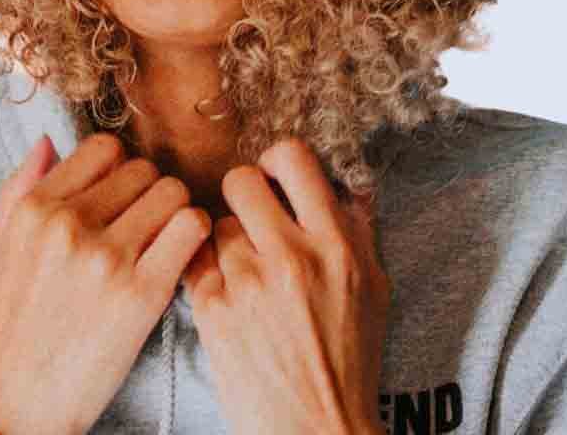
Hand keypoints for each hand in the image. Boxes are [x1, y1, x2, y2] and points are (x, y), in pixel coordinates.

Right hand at [0, 131, 211, 434]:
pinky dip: (195, 236)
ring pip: (173, 192)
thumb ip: (16, 191)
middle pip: (143, 169)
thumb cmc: (3, 331)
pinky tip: (180, 257)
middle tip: (143, 225)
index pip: (103, 148)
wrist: (15, 407)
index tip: (119, 195)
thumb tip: (47, 141)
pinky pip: (191, 229)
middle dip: (148, 193)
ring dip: (174, 212)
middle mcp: (70, 225)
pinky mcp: (141, 294)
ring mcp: (106, 258)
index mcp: (34, 210)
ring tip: (163, 241)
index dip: (118, 168)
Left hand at [180, 137, 390, 434]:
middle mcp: (291, 257)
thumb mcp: (372, 286)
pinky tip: (224, 292)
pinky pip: (194, 259)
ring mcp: (247, 283)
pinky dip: (205, 270)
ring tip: (245, 274)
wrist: (315, 429)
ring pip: (215, 224)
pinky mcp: (212, 310)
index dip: (277, 160)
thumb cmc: (349, 359)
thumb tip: (343, 177)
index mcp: (335, 245)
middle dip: (243, 195)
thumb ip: (356, 227)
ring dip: (226, 242)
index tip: (275, 177)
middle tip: (250, 219)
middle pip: (240, 180)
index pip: (294, 158)